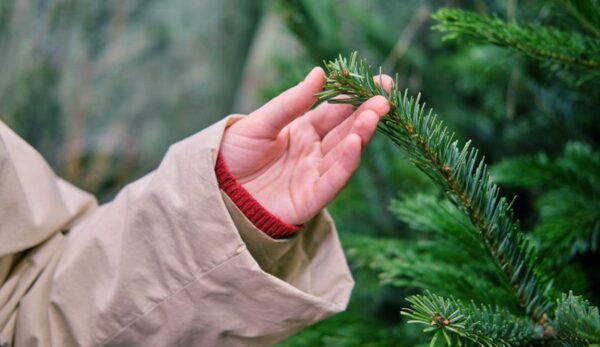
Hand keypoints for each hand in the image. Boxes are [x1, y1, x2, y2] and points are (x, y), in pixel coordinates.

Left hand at [220, 67, 391, 224]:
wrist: (217, 191)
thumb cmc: (235, 155)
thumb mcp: (260, 123)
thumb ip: (290, 102)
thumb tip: (319, 72)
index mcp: (304, 131)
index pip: (335, 111)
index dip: (356, 97)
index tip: (381, 82)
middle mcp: (314, 152)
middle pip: (346, 131)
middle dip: (366, 114)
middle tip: (384, 98)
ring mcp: (314, 175)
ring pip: (344, 154)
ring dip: (361, 134)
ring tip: (374, 114)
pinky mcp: (310, 199)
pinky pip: (332, 181)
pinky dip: (346, 163)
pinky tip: (357, 143)